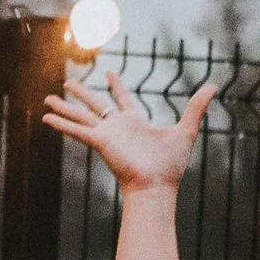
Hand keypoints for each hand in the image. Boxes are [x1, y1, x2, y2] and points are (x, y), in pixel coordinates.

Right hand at [41, 67, 214, 196]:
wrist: (157, 185)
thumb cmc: (171, 165)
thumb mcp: (186, 130)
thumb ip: (196, 107)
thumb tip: (213, 86)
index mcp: (135, 122)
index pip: (123, 98)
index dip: (116, 85)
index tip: (108, 73)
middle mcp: (117, 127)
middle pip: (95, 104)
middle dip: (82, 93)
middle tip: (68, 81)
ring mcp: (106, 134)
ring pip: (80, 115)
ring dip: (64, 107)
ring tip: (46, 98)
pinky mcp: (99, 142)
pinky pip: (77, 130)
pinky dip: (61, 124)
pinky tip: (46, 118)